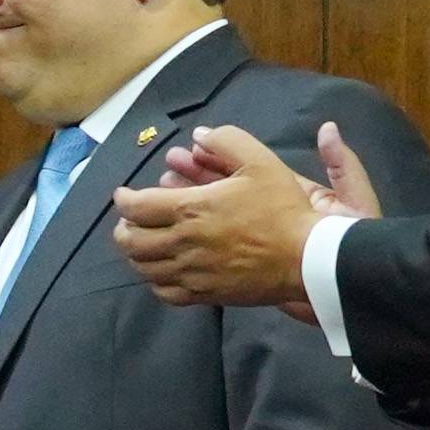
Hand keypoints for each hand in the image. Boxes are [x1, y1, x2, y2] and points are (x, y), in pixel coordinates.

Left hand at [108, 120, 366, 309]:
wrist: (306, 257)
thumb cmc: (281, 208)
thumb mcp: (259, 160)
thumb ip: (226, 141)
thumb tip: (198, 135)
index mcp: (190, 208)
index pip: (136, 207)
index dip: (123, 199)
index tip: (123, 195)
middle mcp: (183, 242)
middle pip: (131, 241)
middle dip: (123, 228)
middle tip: (128, 221)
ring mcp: (192, 272)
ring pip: (145, 268)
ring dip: (136, 254)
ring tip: (141, 244)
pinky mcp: (204, 294)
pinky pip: (165, 292)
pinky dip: (155, 281)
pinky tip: (162, 272)